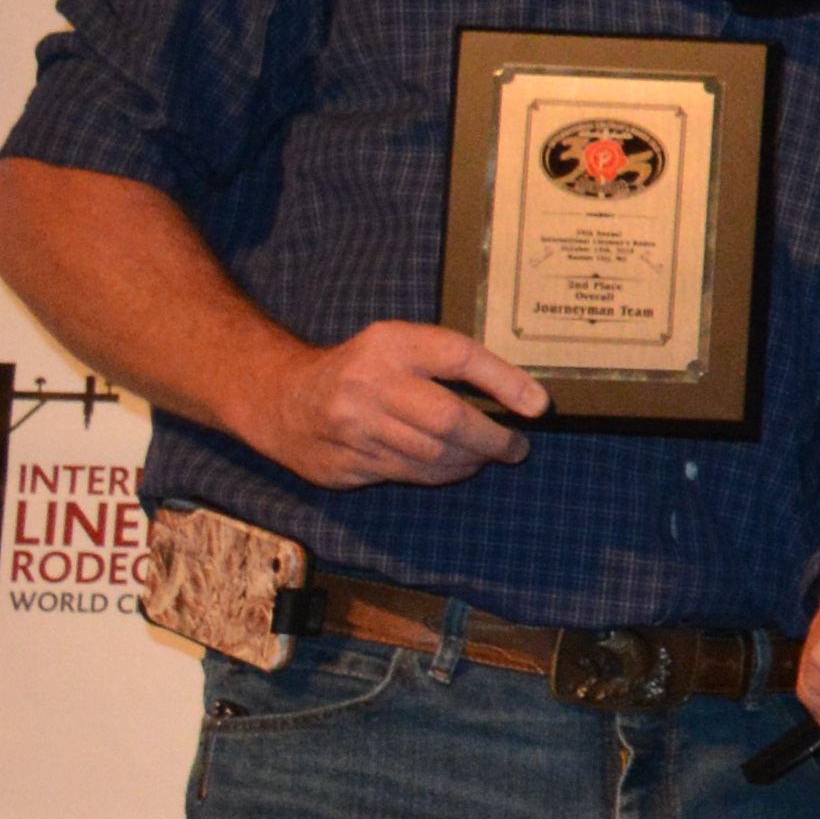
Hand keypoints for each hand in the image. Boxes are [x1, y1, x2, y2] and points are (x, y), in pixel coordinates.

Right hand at [252, 320, 542, 488]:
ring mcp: (352, 428)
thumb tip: (526, 397)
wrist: (281, 398)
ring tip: (486, 456)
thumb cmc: (361, 369)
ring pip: (433, 455)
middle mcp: (367, 384)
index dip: (504, 381)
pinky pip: (409, 474)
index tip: (538, 405)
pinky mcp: (345, 463)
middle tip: (516, 446)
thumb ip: (451, 362)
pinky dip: (440, 473)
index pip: (457, 356)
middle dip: (493, 439)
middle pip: (449, 419)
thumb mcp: (398, 346)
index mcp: (387, 344)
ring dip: (470, 461)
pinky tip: (452, 466)